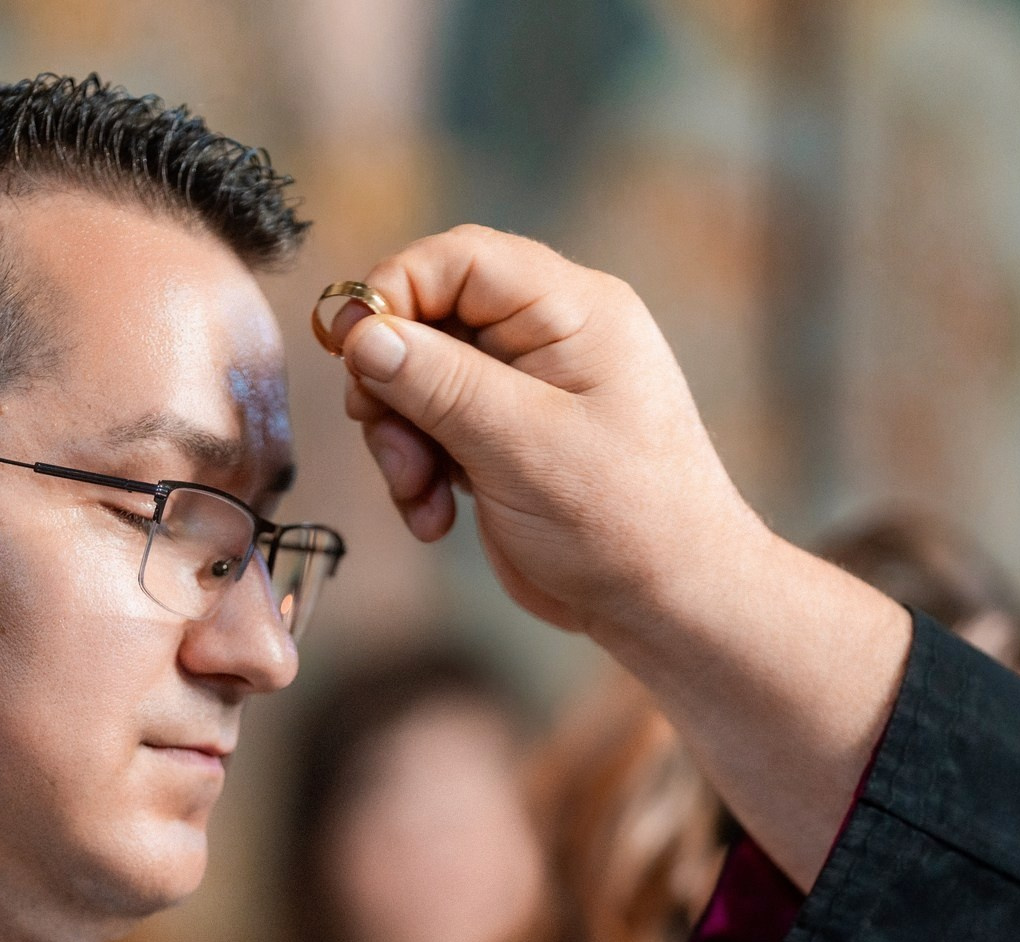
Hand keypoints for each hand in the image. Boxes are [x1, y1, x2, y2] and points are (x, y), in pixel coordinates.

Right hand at [336, 226, 771, 636]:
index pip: (459, 259)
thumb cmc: (625, 521)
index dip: (392, 292)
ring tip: (422, 496)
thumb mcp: (523, 445)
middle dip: (393, 385)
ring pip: (419, 381)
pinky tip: (437, 517)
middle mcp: (548, 338)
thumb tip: (363, 333)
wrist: (669, 605)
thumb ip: (439, 383)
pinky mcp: (505, 440)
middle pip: (428, 319)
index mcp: (572, 311)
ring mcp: (525, 391)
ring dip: (401, 440)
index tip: (350, 350)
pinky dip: (419, 472)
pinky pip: (434, 431)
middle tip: (391, 444)